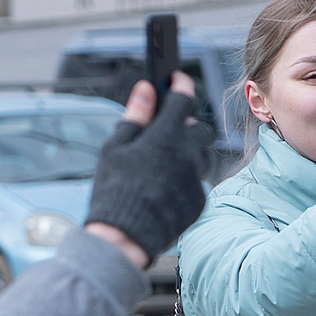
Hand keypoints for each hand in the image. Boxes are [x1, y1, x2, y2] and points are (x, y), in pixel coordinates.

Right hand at [86, 72, 206, 261]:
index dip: (179, 84)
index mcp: (165, 136)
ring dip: (189, 152)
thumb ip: (136, 116)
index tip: (175, 79)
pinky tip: (163, 186)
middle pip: (200, 128)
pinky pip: (197, 180)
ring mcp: (196, 178)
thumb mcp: (116, 148)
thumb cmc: (114, 188)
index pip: (183, 99)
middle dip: (187, 124)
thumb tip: (146, 88)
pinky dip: (184, 178)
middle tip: (167, 129)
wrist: (125, 237)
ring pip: (202, 155)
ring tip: (164, 160)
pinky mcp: (199, 200)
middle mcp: (187, 155)